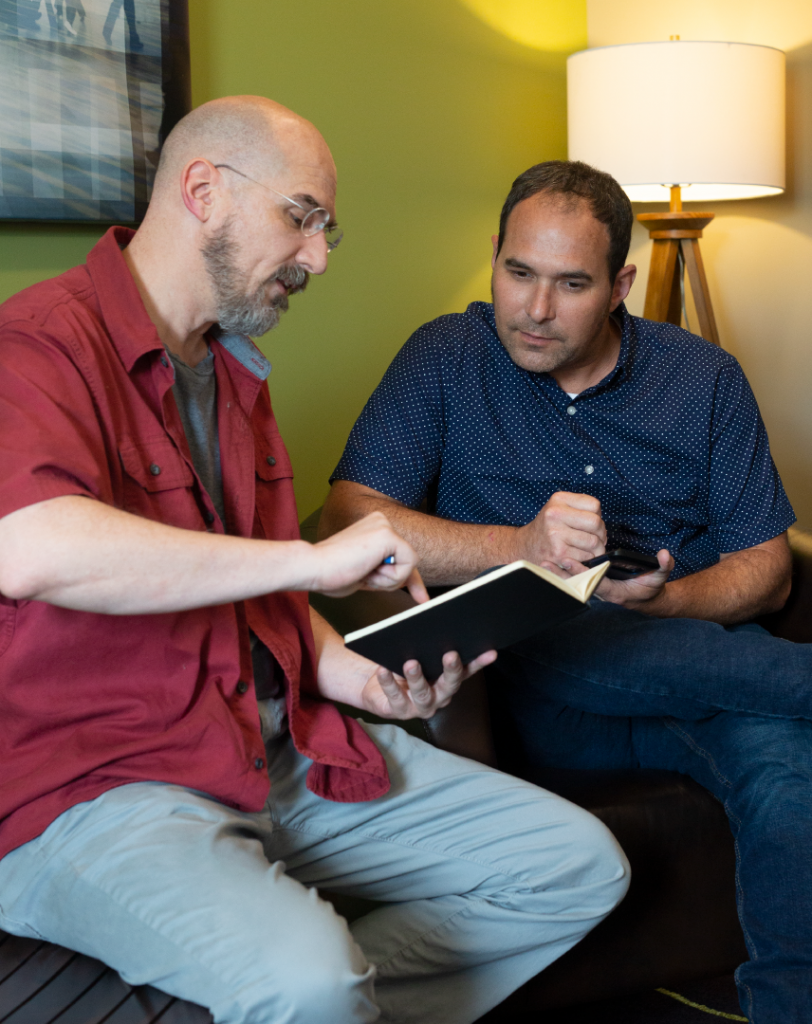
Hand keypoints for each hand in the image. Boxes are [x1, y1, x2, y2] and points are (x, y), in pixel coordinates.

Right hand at [308, 511, 428, 603]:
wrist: (315, 568)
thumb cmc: (332, 572)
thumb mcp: (367, 572)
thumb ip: (386, 571)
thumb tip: (410, 582)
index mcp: (375, 527)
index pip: (402, 555)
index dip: (412, 581)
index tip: (421, 598)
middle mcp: (382, 522)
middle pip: (407, 563)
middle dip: (391, 580)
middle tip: (364, 575)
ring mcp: (385, 526)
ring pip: (408, 566)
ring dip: (386, 580)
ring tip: (362, 571)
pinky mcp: (388, 535)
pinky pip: (407, 567)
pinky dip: (389, 577)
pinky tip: (368, 569)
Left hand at [361, 649, 497, 719]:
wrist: (373, 684)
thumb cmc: (398, 664)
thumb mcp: (416, 653)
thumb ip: (427, 642)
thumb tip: (433, 616)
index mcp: (446, 680)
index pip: (466, 670)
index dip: (479, 662)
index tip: (490, 651)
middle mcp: (437, 696)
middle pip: (449, 685)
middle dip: (451, 670)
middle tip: (450, 655)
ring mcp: (419, 706)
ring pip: (422, 694)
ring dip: (417, 678)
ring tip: (411, 663)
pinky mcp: (398, 710)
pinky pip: (394, 697)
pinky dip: (388, 683)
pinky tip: (384, 670)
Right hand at [516, 492, 606, 566]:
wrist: (524, 546)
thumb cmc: (546, 528)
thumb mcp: (558, 508)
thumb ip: (579, 508)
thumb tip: (602, 522)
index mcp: (558, 500)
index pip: (594, 504)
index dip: (597, 515)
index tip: (590, 524)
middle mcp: (555, 514)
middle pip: (596, 523)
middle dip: (600, 534)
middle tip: (594, 538)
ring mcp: (556, 534)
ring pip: (594, 542)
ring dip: (596, 549)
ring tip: (587, 549)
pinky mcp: (559, 553)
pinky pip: (586, 556)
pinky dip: (586, 559)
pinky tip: (578, 556)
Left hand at [544, 549, 673, 609]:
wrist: (643, 598)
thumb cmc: (649, 587)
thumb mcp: (659, 578)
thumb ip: (664, 567)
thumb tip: (665, 555)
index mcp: (615, 591)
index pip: (594, 581)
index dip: (581, 572)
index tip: (569, 561)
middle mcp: (601, 591)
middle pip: (578, 584)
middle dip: (562, 574)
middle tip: (547, 563)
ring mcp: (594, 588)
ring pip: (573, 583)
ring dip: (558, 574)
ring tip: (542, 563)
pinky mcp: (591, 584)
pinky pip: (573, 580)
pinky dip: (562, 573)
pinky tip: (550, 564)